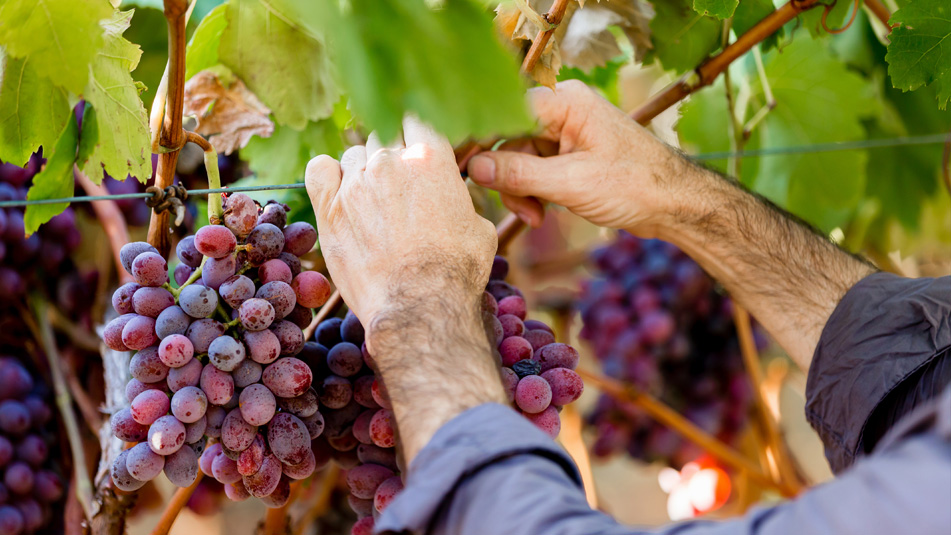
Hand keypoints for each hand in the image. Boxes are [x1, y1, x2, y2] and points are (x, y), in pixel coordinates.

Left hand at [305, 116, 497, 333]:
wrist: (419, 306)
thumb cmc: (456, 271)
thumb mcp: (478, 226)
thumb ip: (459, 198)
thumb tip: (454, 197)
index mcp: (430, 157)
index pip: (417, 118)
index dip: (418, 134)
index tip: (420, 151)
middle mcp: (389, 161)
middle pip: (385, 137)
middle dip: (394, 156)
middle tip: (402, 189)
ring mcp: (355, 184)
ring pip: (354, 154)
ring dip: (364, 171)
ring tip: (375, 204)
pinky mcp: (328, 209)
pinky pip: (319, 169)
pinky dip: (328, 175)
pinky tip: (339, 192)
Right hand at [467, 79, 690, 235]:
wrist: (676, 204)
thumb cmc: (635, 186)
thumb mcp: (571, 183)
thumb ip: (519, 174)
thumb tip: (472, 168)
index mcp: (565, 102)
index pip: (503, 113)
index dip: (477, 141)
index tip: (456, 166)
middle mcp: (563, 110)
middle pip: (508, 139)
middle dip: (508, 177)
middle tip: (518, 208)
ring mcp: (565, 132)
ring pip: (518, 159)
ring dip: (521, 191)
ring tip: (537, 217)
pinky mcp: (569, 154)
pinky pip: (534, 169)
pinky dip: (534, 192)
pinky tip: (543, 213)